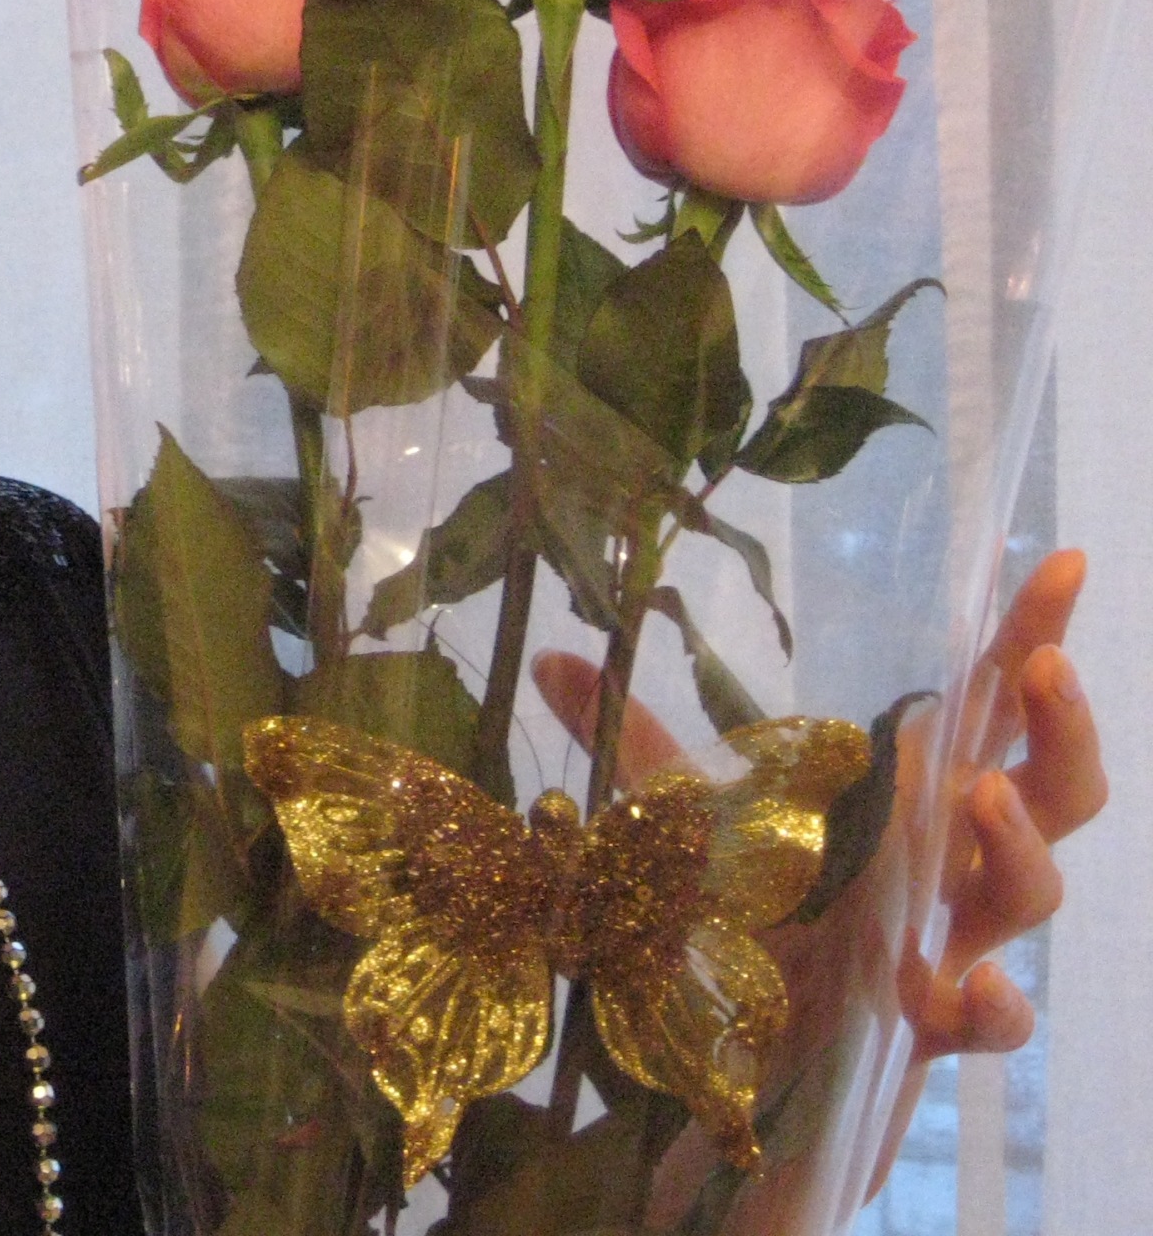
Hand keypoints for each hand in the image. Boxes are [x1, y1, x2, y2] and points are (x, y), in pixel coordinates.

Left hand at [531, 550, 1103, 1059]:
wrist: (737, 1055)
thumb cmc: (738, 921)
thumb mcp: (680, 819)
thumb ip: (634, 740)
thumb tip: (554, 661)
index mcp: (906, 797)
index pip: (988, 708)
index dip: (1030, 637)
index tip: (1062, 561)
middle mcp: (944, 863)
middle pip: (1055, 793)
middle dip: (1063, 729)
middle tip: (1044, 667)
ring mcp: (943, 942)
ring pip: (1031, 894)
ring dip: (1020, 844)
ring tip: (974, 794)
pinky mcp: (921, 1026)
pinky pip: (988, 1022)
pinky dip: (991, 1004)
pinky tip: (968, 984)